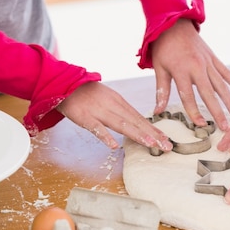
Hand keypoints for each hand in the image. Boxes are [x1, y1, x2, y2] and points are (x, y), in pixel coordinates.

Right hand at [57, 81, 172, 149]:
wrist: (63, 83)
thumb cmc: (86, 93)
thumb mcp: (108, 99)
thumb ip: (121, 111)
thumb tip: (138, 123)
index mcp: (119, 101)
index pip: (140, 118)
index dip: (153, 129)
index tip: (166, 139)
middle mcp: (112, 105)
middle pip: (135, 122)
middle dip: (152, 134)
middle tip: (167, 146)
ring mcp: (98, 111)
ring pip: (121, 125)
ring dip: (137, 135)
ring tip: (151, 144)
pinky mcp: (84, 117)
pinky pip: (96, 128)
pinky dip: (105, 137)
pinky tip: (114, 146)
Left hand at [150, 19, 229, 129]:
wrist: (174, 23)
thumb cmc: (164, 47)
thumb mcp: (159, 68)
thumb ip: (161, 91)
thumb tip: (157, 111)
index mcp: (181, 71)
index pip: (188, 96)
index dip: (194, 112)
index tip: (201, 125)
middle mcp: (197, 67)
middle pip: (209, 93)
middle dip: (217, 112)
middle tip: (225, 127)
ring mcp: (207, 62)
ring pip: (221, 84)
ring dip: (229, 101)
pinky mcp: (213, 58)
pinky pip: (226, 72)